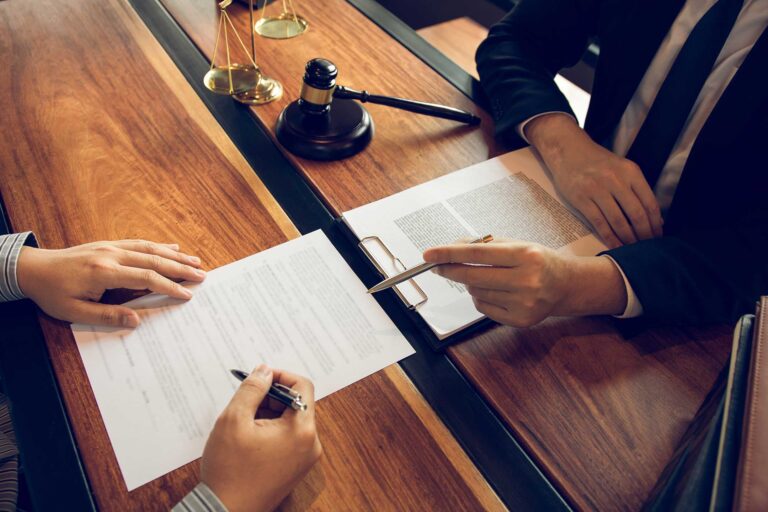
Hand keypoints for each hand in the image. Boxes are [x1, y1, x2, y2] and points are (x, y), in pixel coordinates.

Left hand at [16, 239, 205, 326]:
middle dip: (180, 268)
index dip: (169, 286)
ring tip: (196, 261)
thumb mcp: (74, 312)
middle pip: (154, 259)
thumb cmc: (52, 293)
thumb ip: (107, 316)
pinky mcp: (109, 244)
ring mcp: (111, 246)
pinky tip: (172, 248)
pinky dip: (158, 245)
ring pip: (149, 248)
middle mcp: (111, 254)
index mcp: (104, 272)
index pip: (145, 278)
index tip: (187, 294)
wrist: (33, 269)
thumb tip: (136, 321)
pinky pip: (139, 243)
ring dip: (175, 255)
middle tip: (203, 275)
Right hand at [201, 365, 321, 511]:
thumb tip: (265, 371)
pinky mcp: (295, 468)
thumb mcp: (234, 419)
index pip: (302, 386)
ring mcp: (304, 458)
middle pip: (297, 403)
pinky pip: (288, 438)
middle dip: (271, 396)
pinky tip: (248, 436)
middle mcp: (310, 444)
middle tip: (245, 399)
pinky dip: (271, 429)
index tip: (258, 377)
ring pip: (291, 420)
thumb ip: (252, 389)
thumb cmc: (229, 471)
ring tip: (243, 421)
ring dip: (269, 413)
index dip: (280, 376)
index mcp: (301, 430)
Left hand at [424, 240, 627, 326]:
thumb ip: (484, 245)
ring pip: (476, 293)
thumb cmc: (538, 260)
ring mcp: (524, 303)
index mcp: (526, 255)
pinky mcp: (520, 321)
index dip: (449, 253)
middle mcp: (527, 280)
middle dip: (450, 270)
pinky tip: (495, 291)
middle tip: (437, 266)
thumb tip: (451, 249)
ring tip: (487, 277)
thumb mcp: (516, 244)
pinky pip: (483, 308)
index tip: (429, 254)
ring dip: (471, 284)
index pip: (477, 253)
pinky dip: (481, 298)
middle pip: (473, 276)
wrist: (566, 285)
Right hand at [524, 114, 662, 247]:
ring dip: (627, 239)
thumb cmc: (597, 163)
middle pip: (636, 214)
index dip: (655, 223)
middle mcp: (616, 180)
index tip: (658, 237)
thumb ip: (637, 190)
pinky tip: (615, 245)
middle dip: (644, 235)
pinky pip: (599, 223)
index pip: (650, 203)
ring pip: (618, 221)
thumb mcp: (622, 169)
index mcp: (631, 172)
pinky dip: (609, 237)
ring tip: (632, 249)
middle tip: (647, 248)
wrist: (568, 151)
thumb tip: (656, 218)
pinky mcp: (582, 199)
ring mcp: (597, 190)